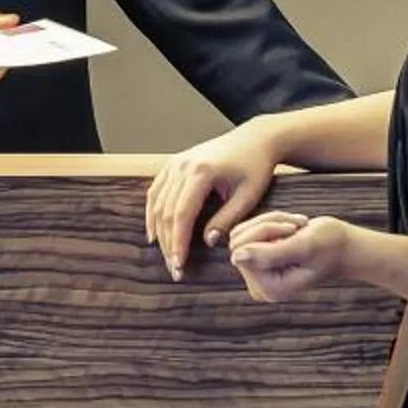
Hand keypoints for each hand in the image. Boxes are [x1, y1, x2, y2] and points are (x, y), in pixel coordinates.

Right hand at [144, 116, 285, 279]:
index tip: (179, 264)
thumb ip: (227, 220)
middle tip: (174, 268)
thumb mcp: (248, 196)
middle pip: (166, 211)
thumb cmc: (255, 167)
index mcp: (201, 172)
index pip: (182, 214)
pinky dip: (152, 213)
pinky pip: (156, 190)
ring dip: (159, 232)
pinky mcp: (174, 163)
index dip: (178, 242)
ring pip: (157, 203)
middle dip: (168, 243)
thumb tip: (207, 242)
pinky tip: (154, 232)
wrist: (254, 139)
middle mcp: (182, 166)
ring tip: (166, 255)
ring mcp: (175, 163)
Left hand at [226, 210, 359, 304]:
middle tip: (296, 225)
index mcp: (270, 289)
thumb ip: (270, 254)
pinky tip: (292, 227)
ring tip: (296, 226)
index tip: (293, 229)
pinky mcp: (257, 262)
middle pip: (238, 242)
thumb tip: (236, 256)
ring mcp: (257, 275)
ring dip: (270, 222)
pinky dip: (269, 222)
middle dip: (267, 225)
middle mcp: (259, 287)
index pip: (242, 251)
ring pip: (241, 234)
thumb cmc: (330, 246)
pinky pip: (247, 232)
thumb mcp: (304, 247)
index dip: (265, 232)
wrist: (342, 248)